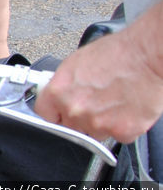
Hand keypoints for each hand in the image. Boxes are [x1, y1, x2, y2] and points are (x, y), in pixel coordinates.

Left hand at [34, 20, 162, 142]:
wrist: (146, 58)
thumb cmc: (116, 54)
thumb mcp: (76, 63)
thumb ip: (64, 84)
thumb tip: (60, 93)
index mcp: (59, 91)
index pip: (44, 113)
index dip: (53, 112)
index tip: (58, 112)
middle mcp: (75, 110)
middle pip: (69, 125)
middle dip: (79, 117)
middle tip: (94, 102)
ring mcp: (97, 123)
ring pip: (93, 133)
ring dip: (100, 122)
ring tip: (112, 101)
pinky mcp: (121, 132)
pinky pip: (116, 135)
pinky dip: (121, 126)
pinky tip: (125, 107)